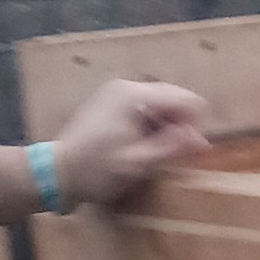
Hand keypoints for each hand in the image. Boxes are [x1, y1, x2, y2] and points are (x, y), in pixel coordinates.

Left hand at [45, 75, 212, 207]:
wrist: (57, 172)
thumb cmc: (96, 170)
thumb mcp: (138, 163)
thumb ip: (172, 148)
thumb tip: (203, 141)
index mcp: (134, 96)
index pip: (185, 99)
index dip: (196, 125)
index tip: (191, 152)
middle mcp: (127, 87)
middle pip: (174, 99)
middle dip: (182, 125)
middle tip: (176, 156)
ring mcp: (117, 93)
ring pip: (161, 104)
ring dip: (167, 127)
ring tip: (158, 154)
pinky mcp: (111, 103)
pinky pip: (145, 108)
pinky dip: (152, 126)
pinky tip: (144, 147)